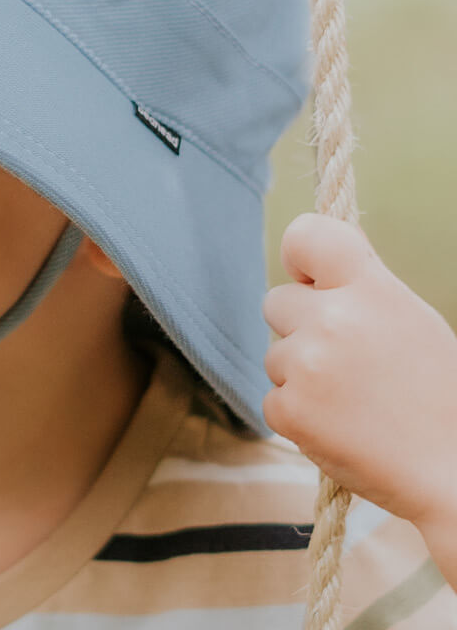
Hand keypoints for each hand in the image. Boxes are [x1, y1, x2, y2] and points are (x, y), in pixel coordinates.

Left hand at [262, 212, 456, 532]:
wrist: (453, 475)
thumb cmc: (437, 395)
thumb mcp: (410, 321)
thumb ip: (361, 289)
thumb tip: (311, 265)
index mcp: (370, 289)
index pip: (306, 235)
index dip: (299, 256)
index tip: (308, 277)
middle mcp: (333, 319)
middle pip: (276, 301)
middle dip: (299, 327)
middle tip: (346, 360)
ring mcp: (306, 364)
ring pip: (275, 355)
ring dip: (301, 374)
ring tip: (354, 399)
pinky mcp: (288, 409)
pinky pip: (273, 398)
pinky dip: (298, 414)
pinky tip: (341, 426)